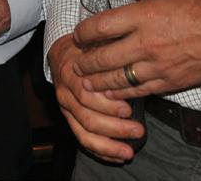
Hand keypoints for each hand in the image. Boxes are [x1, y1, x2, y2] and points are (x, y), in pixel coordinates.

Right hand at [47, 35, 143, 162]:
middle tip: (138, 130)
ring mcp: (67, 109)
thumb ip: (108, 54)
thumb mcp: (94, 43)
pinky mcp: (71, 120)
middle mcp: (66, 94)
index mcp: (71, 74)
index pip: (86, 94)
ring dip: (108, 145)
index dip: (107, 104)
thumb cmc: (85, 48)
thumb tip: (130, 61)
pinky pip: (83, 140)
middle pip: (87, 117)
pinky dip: (101, 151)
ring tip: (129, 152)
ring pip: (84, 133)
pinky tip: (117, 157)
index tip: (129, 109)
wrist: (62, 54)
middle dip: (114, 127)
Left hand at [72, 0, 200, 97]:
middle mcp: (145, 43)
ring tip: (85, 82)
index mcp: (143, 16)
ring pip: (117, 79)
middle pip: (103, 58)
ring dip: (97, 82)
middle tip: (76, 64)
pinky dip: (121, 93)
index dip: (83, 32)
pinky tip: (110, 92)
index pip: (101, 26)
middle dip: (85, 62)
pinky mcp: (168, 82)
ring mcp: (156, 65)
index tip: (77, 35)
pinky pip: (138, 90)